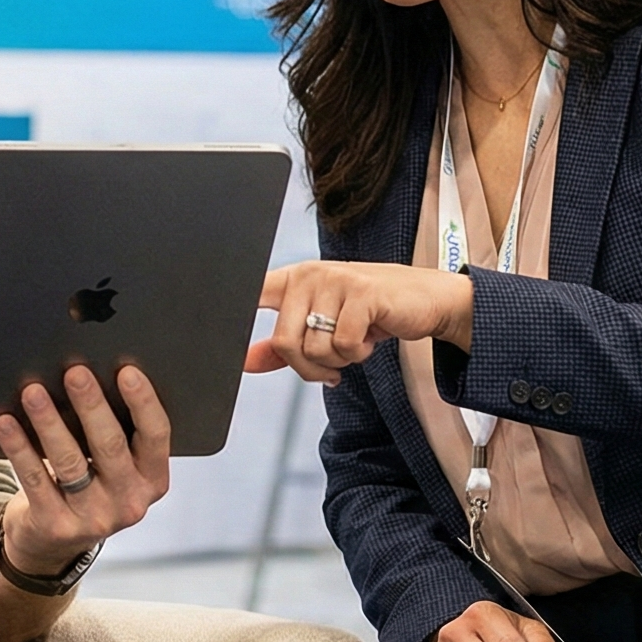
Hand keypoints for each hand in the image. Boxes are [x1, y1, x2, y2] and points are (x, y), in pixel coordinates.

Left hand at [0, 365, 170, 574]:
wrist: (53, 540)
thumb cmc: (89, 482)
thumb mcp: (115, 466)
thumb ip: (115, 430)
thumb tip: (89, 374)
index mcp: (153, 479)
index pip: (156, 435)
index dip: (143, 402)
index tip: (126, 371)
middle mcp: (130, 502)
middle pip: (110, 445)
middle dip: (91, 404)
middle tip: (74, 372)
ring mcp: (94, 518)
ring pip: (69, 462)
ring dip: (49, 422)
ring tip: (33, 392)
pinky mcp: (56, 526)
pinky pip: (35, 479)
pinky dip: (19, 447)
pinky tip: (6, 422)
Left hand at [245, 260, 473, 383]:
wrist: (427, 300)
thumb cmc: (372, 312)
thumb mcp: (325, 325)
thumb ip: (285, 345)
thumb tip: (246, 363)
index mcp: (295, 279)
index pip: (253, 291)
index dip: (233, 308)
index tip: (215, 330)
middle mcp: (311, 275)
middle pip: (283, 341)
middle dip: (308, 367)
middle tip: (332, 365)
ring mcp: (336, 281)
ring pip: (314, 348)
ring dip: (338, 361)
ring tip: (356, 342)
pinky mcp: (362, 294)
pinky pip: (343, 346)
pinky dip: (358, 354)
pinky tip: (369, 339)